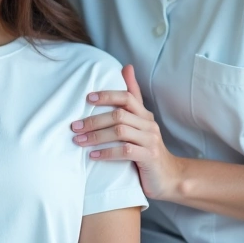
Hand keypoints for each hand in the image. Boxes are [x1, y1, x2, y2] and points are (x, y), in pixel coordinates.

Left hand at [71, 64, 185, 199]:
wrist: (169, 178)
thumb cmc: (148, 149)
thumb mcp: (140, 123)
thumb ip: (133, 98)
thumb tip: (127, 67)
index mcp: (144, 115)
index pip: (126, 97)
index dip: (107, 96)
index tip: (87, 99)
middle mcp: (149, 124)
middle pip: (118, 115)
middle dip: (93, 120)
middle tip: (74, 126)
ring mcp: (150, 141)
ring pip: (120, 131)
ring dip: (96, 136)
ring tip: (79, 140)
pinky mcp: (149, 157)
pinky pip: (125, 151)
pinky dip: (106, 152)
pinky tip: (92, 155)